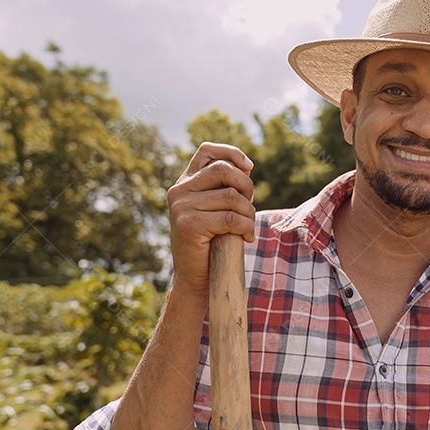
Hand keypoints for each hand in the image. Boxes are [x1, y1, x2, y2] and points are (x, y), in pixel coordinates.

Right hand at [167, 142, 255, 299]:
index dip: (231, 153)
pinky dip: (246, 227)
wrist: (197, 278)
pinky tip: (245, 238)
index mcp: (185, 183)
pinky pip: (231, 218)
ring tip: (247, 227)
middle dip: (246, 186)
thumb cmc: (213, 243)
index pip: (207, 151)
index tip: (249, 167)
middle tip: (250, 206)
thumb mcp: (218, 209)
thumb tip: (247, 167)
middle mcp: (179, 191)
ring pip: (231, 196)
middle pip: (223, 170)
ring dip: (249, 213)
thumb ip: (226, 188)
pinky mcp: (189, 225)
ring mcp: (181, 207)